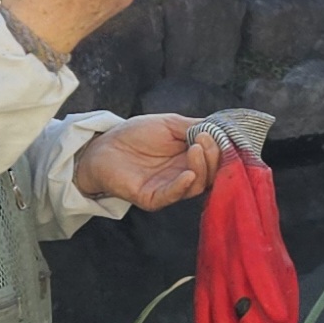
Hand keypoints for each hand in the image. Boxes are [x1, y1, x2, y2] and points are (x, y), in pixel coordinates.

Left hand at [73, 114, 219, 209]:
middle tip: (205, 140)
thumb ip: (193, 126)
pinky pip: (172, 196)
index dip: (220, 149)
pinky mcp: (153, 198)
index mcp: (189, 158)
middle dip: (213, 157)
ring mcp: (169, 188)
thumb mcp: (169, 124)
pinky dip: (183, 186)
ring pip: (196, 186)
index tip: (217, 134)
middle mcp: (183, 175)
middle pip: (211, 174)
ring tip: (196, 148)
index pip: (215, 159)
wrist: (103, 146)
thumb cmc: (135, 134)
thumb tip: (218, 128)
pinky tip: (188, 173)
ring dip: (201, 167)